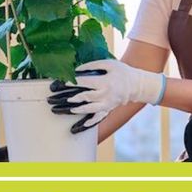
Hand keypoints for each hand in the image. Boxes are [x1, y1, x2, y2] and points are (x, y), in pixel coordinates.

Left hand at [48, 59, 164, 127]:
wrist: (136, 85)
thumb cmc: (122, 72)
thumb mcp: (109, 64)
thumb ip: (93, 65)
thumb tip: (77, 69)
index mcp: (105, 82)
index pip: (84, 82)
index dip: (71, 82)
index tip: (59, 83)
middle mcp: (105, 95)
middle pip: (85, 97)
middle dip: (69, 98)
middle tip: (55, 99)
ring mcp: (107, 104)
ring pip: (89, 109)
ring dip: (77, 110)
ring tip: (66, 109)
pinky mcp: (107, 110)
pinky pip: (98, 119)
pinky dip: (88, 123)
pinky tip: (78, 127)